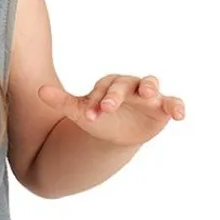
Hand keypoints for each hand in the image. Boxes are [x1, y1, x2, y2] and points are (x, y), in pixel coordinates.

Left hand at [37, 74, 184, 146]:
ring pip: (150, 84)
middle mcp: (130, 85)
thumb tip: (39, 91)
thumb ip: (62, 101)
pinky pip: (173, 102)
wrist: (116, 134)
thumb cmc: (98, 118)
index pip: (103, 89)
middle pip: (124, 84)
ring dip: (150, 87)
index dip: (96, 100)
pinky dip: (177, 106)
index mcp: (110, 84)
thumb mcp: (80, 112)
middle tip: (107, 109)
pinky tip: (180, 115)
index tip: (89, 116)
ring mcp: (148, 95)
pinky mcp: (163, 107)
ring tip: (148, 95)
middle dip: (116, 96)